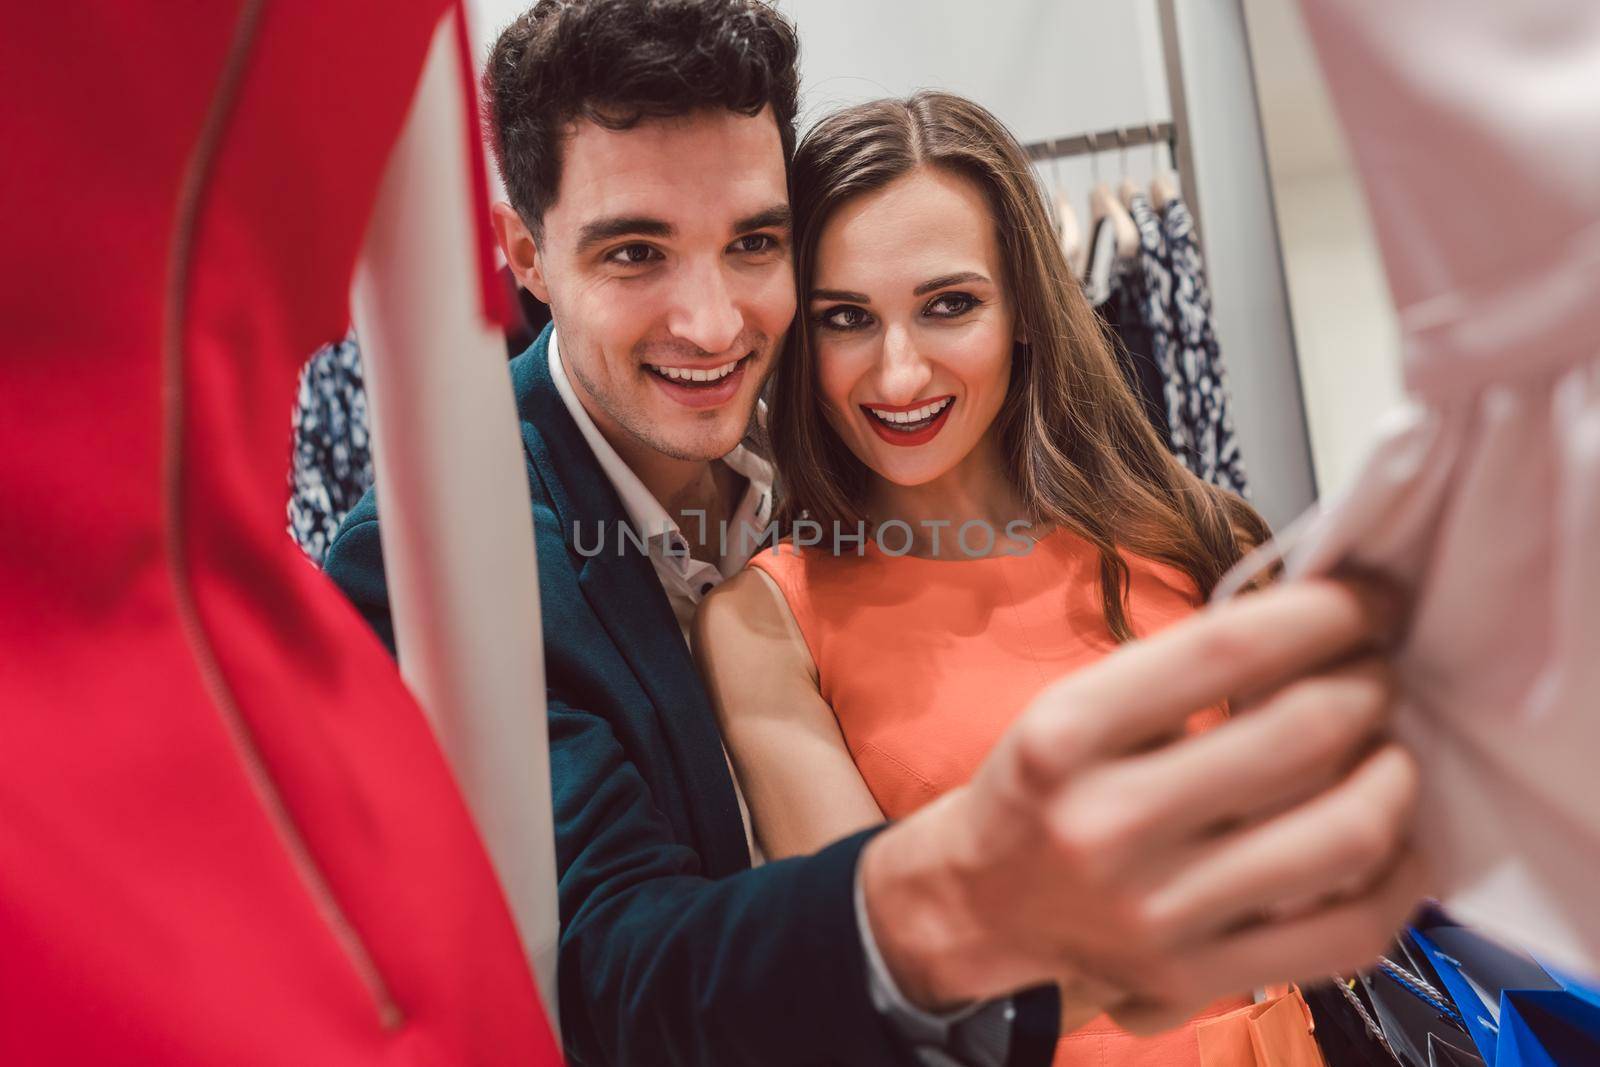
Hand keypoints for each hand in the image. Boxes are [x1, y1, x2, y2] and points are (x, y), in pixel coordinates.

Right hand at [861, 574, 1427, 1029]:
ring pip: (1346, 834)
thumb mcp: (1076, 704)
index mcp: (1066, 734)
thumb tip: (1327, 628)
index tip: (1372, 602)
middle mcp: (1107, 825)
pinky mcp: (1197, 978)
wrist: (982, 901)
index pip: (1228, 651)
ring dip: (1397, 775)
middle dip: (1372, 687)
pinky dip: (1400, 876)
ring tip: (1389, 751)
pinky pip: (1349, 931)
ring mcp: (1156, 913)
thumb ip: (1186, 671)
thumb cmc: (1044, 785)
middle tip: (1380, 674)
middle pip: (1303, 735)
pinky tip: (1394, 838)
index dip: (1328, 614)